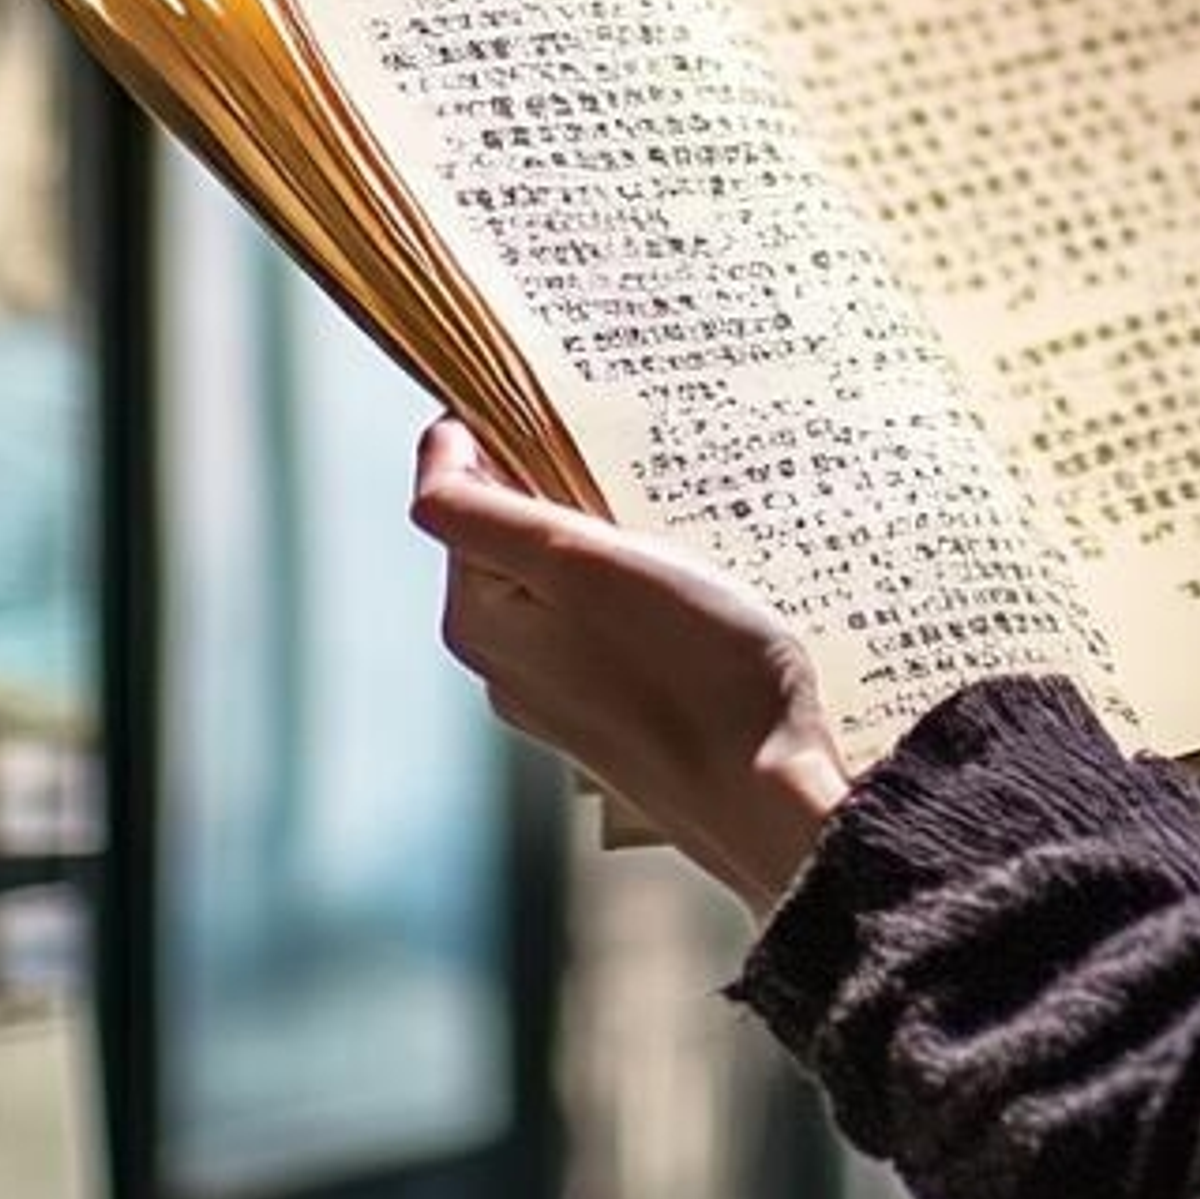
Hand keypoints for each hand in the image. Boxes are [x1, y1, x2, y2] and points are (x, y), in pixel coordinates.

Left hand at [408, 417, 851, 916]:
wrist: (767, 795)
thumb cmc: (690, 666)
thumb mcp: (580, 564)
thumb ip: (486, 512)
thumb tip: (432, 450)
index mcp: (477, 619)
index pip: (454, 489)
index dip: (499, 431)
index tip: (566, 404)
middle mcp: (502, 661)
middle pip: (507, 531)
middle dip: (559, 483)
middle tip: (632, 453)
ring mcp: (556, 692)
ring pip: (560, 575)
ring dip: (604, 532)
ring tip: (671, 513)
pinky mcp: (612, 710)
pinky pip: (603, 619)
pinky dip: (634, 582)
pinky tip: (690, 580)